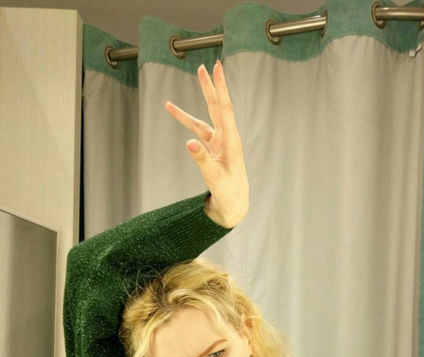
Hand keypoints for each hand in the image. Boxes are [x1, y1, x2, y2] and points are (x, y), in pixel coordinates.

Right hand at [164, 60, 248, 227]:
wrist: (234, 203)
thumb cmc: (228, 191)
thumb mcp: (214, 176)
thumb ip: (202, 159)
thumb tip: (188, 142)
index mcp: (231, 141)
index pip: (224, 109)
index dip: (220, 88)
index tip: (217, 69)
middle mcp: (226, 137)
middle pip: (217, 107)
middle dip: (210, 88)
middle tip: (205, 67)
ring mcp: (219, 142)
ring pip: (204, 118)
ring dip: (190, 109)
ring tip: (170, 100)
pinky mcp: (213, 148)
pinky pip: (197, 130)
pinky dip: (186, 121)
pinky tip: (172, 110)